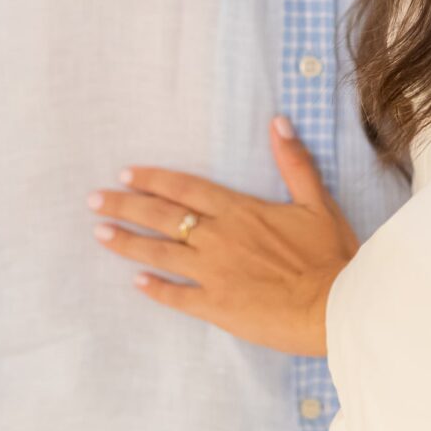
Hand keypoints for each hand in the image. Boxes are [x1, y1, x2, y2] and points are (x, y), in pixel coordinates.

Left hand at [91, 118, 356, 354]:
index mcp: (241, 212)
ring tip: (100, 234)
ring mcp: (214, 274)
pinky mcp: (217, 307)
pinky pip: (177, 297)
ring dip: (128, 243)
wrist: (336, 306)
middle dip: (125, 206)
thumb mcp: (317, 202)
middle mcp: (219, 239)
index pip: (187, 189)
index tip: (125, 174)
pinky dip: (155, 289)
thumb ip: (294, 163)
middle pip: (163, 217)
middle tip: (94, 200)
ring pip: (160, 254)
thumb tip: (278, 122)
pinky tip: (136, 283)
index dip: (154, 180)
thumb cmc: (330, 256)